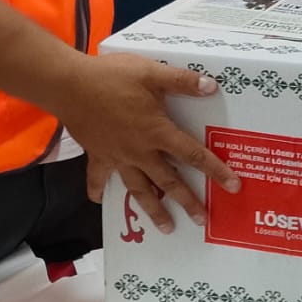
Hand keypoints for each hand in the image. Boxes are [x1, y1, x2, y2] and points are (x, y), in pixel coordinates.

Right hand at [56, 55, 237, 234]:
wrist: (69, 85)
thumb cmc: (112, 77)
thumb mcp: (152, 73)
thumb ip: (183, 81)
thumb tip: (211, 87)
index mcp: (157, 132)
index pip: (193, 155)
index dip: (215, 170)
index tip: (232, 186)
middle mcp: (140, 151)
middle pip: (169, 181)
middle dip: (187, 201)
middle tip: (202, 220)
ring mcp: (117, 156)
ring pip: (139, 188)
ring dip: (153, 209)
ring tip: (166, 228)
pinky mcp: (96, 154)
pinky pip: (98, 177)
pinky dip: (97, 189)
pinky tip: (98, 200)